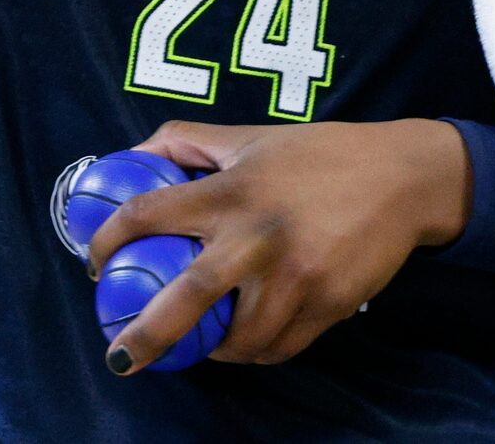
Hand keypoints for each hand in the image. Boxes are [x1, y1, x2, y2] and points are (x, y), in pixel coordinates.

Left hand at [86, 119, 470, 372]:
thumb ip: (188, 141)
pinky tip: (240, 343)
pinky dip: (254, 351)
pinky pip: (279, 346)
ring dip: (211, 350)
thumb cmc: (316, 154)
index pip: (150, 214)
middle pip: (189, 297)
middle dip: (147, 335)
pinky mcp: (328, 305)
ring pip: (239, 338)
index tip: (94, 264)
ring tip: (195, 344)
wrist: (400, 178)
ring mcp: (296, 277)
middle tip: (119, 356)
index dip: (109, 240)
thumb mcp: (247, 136)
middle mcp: (258, 237)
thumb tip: (132, 154)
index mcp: (230, 190)